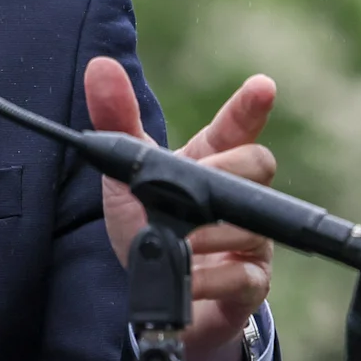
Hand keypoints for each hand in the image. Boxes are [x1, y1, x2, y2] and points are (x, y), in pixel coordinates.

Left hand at [84, 58, 278, 360]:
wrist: (156, 293)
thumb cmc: (149, 224)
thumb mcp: (126, 174)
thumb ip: (114, 121)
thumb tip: (99, 67)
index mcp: (210, 161)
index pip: (237, 127)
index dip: (250, 106)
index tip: (261, 86)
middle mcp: (237, 197)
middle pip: (259, 165)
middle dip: (226, 172)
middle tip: (189, 190)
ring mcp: (249, 240)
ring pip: (251, 224)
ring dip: (208, 233)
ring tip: (178, 241)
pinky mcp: (249, 283)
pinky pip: (245, 276)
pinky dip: (210, 277)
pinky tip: (189, 277)